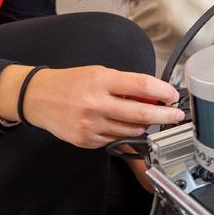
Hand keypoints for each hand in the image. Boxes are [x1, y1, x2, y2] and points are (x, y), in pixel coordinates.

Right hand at [0, 64, 182, 149]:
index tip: (173, 97)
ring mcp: (91, 125)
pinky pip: (116, 139)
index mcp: (101, 81)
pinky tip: (118, 124)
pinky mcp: (86, 141)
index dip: (163, 93)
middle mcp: (96, 104)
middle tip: (176, 116)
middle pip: (142, 115)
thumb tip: (155, 96)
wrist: (37, 98)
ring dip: (144, 126)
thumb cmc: (70, 82)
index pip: (142, 86)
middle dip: (165, 116)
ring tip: (145, 118)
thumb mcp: (99, 73)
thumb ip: (126, 85)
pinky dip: (124, 133)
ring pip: (132, 131)